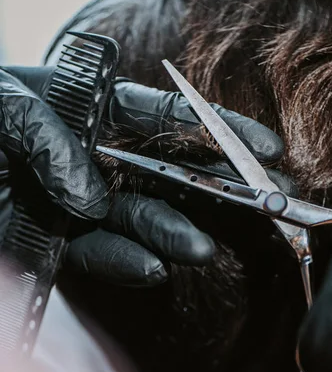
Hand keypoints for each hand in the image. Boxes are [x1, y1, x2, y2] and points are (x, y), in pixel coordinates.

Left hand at [0, 66, 288, 285]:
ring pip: (141, 221)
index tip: (265, 148)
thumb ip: (46, 134)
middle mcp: (97, 161)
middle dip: (214, 192)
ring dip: (173, 234)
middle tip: (255, 209)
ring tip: (200, 248)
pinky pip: (101, 256)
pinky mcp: (60, 244)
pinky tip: (153, 268)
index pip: (166, 118)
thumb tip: (91, 197)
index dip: (219, 131)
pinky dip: (127, 264)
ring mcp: (82, 206)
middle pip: (167, 176)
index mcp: (92, 112)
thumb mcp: (2, 104)